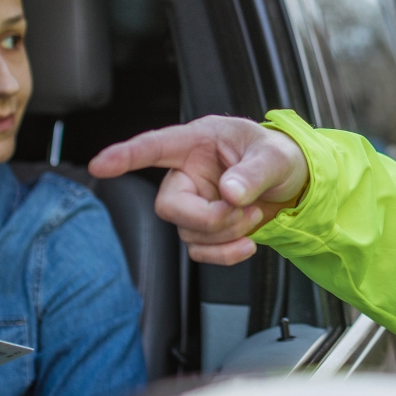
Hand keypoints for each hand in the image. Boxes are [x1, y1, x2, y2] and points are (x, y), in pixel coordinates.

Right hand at [88, 116, 308, 264]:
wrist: (296, 183)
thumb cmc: (279, 156)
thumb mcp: (275, 157)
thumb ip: (253, 173)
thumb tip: (229, 193)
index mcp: (198, 141)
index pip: (155, 146)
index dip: (125, 155)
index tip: (100, 165)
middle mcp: (188, 172)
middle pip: (169, 205)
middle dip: (207, 218)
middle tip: (243, 212)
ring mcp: (194, 202)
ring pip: (188, 232)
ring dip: (225, 234)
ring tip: (254, 214)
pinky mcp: (203, 228)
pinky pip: (200, 251)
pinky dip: (224, 254)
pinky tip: (247, 243)